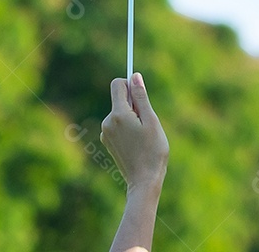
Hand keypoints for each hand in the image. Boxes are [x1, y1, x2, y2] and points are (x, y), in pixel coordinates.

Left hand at [101, 72, 168, 192]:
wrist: (144, 181)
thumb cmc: (152, 151)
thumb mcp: (151, 121)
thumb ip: (141, 98)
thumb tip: (134, 76)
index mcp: (118, 115)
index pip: (118, 84)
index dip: (130, 84)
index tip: (141, 94)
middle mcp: (107, 122)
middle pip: (120, 99)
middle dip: (134, 104)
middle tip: (147, 123)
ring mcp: (105, 132)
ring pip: (120, 113)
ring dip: (132, 117)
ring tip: (143, 136)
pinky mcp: (107, 141)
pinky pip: (118, 124)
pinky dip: (127, 128)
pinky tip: (137, 143)